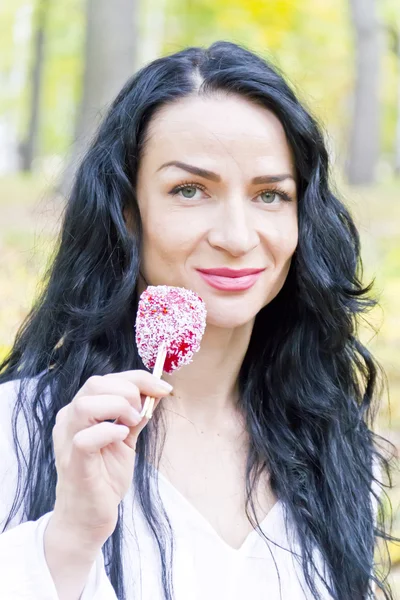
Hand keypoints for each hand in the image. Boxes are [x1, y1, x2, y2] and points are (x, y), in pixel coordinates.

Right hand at [49, 370, 172, 548]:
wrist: (89, 517)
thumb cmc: (104, 477)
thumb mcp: (126, 439)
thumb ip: (135, 416)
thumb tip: (155, 393)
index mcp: (80, 411)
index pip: (106, 379)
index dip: (139, 378)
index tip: (164, 387)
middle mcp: (69, 420)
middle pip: (95, 384)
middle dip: (129, 390)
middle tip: (142, 412)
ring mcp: (67, 440)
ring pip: (85, 405)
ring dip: (118, 408)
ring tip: (132, 424)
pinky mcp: (74, 462)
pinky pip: (85, 438)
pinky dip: (109, 432)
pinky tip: (123, 437)